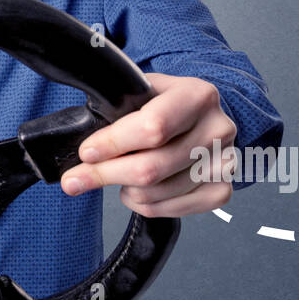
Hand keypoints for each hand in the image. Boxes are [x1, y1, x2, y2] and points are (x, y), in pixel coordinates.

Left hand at [60, 73, 236, 216]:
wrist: (201, 117)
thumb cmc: (164, 103)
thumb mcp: (143, 89)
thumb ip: (116, 108)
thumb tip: (84, 146)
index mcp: (198, 95)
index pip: (153, 127)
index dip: (114, 143)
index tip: (86, 153)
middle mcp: (218, 129)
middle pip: (152, 167)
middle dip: (104, 175)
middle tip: (74, 180)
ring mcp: (223, 163)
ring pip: (156, 193)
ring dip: (124, 189)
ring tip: (114, 174)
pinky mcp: (221, 190)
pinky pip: (170, 210)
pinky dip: (143, 204)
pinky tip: (136, 189)